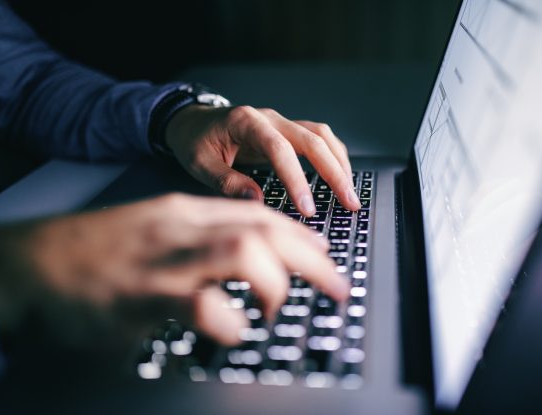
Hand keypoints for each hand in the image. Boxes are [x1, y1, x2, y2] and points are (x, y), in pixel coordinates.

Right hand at [0, 194, 348, 345]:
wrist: (30, 264)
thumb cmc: (95, 253)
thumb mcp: (154, 231)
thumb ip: (199, 238)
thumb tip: (250, 256)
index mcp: (184, 213)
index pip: (259, 214)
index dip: (300, 235)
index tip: (323, 252)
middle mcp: (180, 229)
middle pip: (263, 229)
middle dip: (311, 258)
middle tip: (336, 285)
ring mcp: (162, 260)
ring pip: (241, 252)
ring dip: (275, 282)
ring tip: (278, 308)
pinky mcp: (141, 297)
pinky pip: (200, 305)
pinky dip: (228, 321)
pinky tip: (233, 330)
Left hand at [165, 105, 360, 215]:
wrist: (191, 121)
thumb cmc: (194, 141)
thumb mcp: (199, 164)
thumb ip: (227, 182)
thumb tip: (257, 202)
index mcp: (246, 122)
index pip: (280, 150)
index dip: (297, 179)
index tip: (307, 207)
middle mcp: (270, 118)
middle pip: (313, 140)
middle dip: (334, 172)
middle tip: (348, 202)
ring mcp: (281, 123)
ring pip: (321, 136)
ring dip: (339, 164)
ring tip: (350, 193)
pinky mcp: (286, 131)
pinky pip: (317, 139)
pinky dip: (332, 157)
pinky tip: (339, 177)